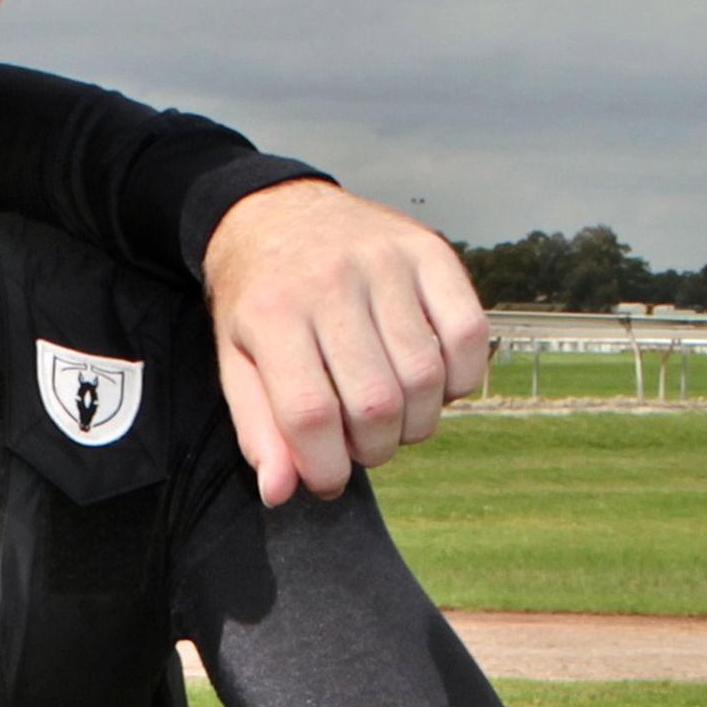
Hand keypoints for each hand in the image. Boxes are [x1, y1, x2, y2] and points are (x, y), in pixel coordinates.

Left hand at [201, 180, 488, 505]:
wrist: (275, 212)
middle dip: (372, 450)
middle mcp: (330, 281)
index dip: (325, 467)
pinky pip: (469, 334)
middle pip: (374, 402)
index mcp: (272, 312)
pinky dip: (460, 379)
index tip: (328, 482)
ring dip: (415, 423)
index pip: (310, 414)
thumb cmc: (258, 299)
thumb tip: (281, 493)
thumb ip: (258, 429)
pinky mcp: (430, 250)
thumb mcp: (236, 361)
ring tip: (392, 420)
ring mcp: (385, 262)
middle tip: (361, 447)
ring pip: (424, 377)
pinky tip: (433, 387)